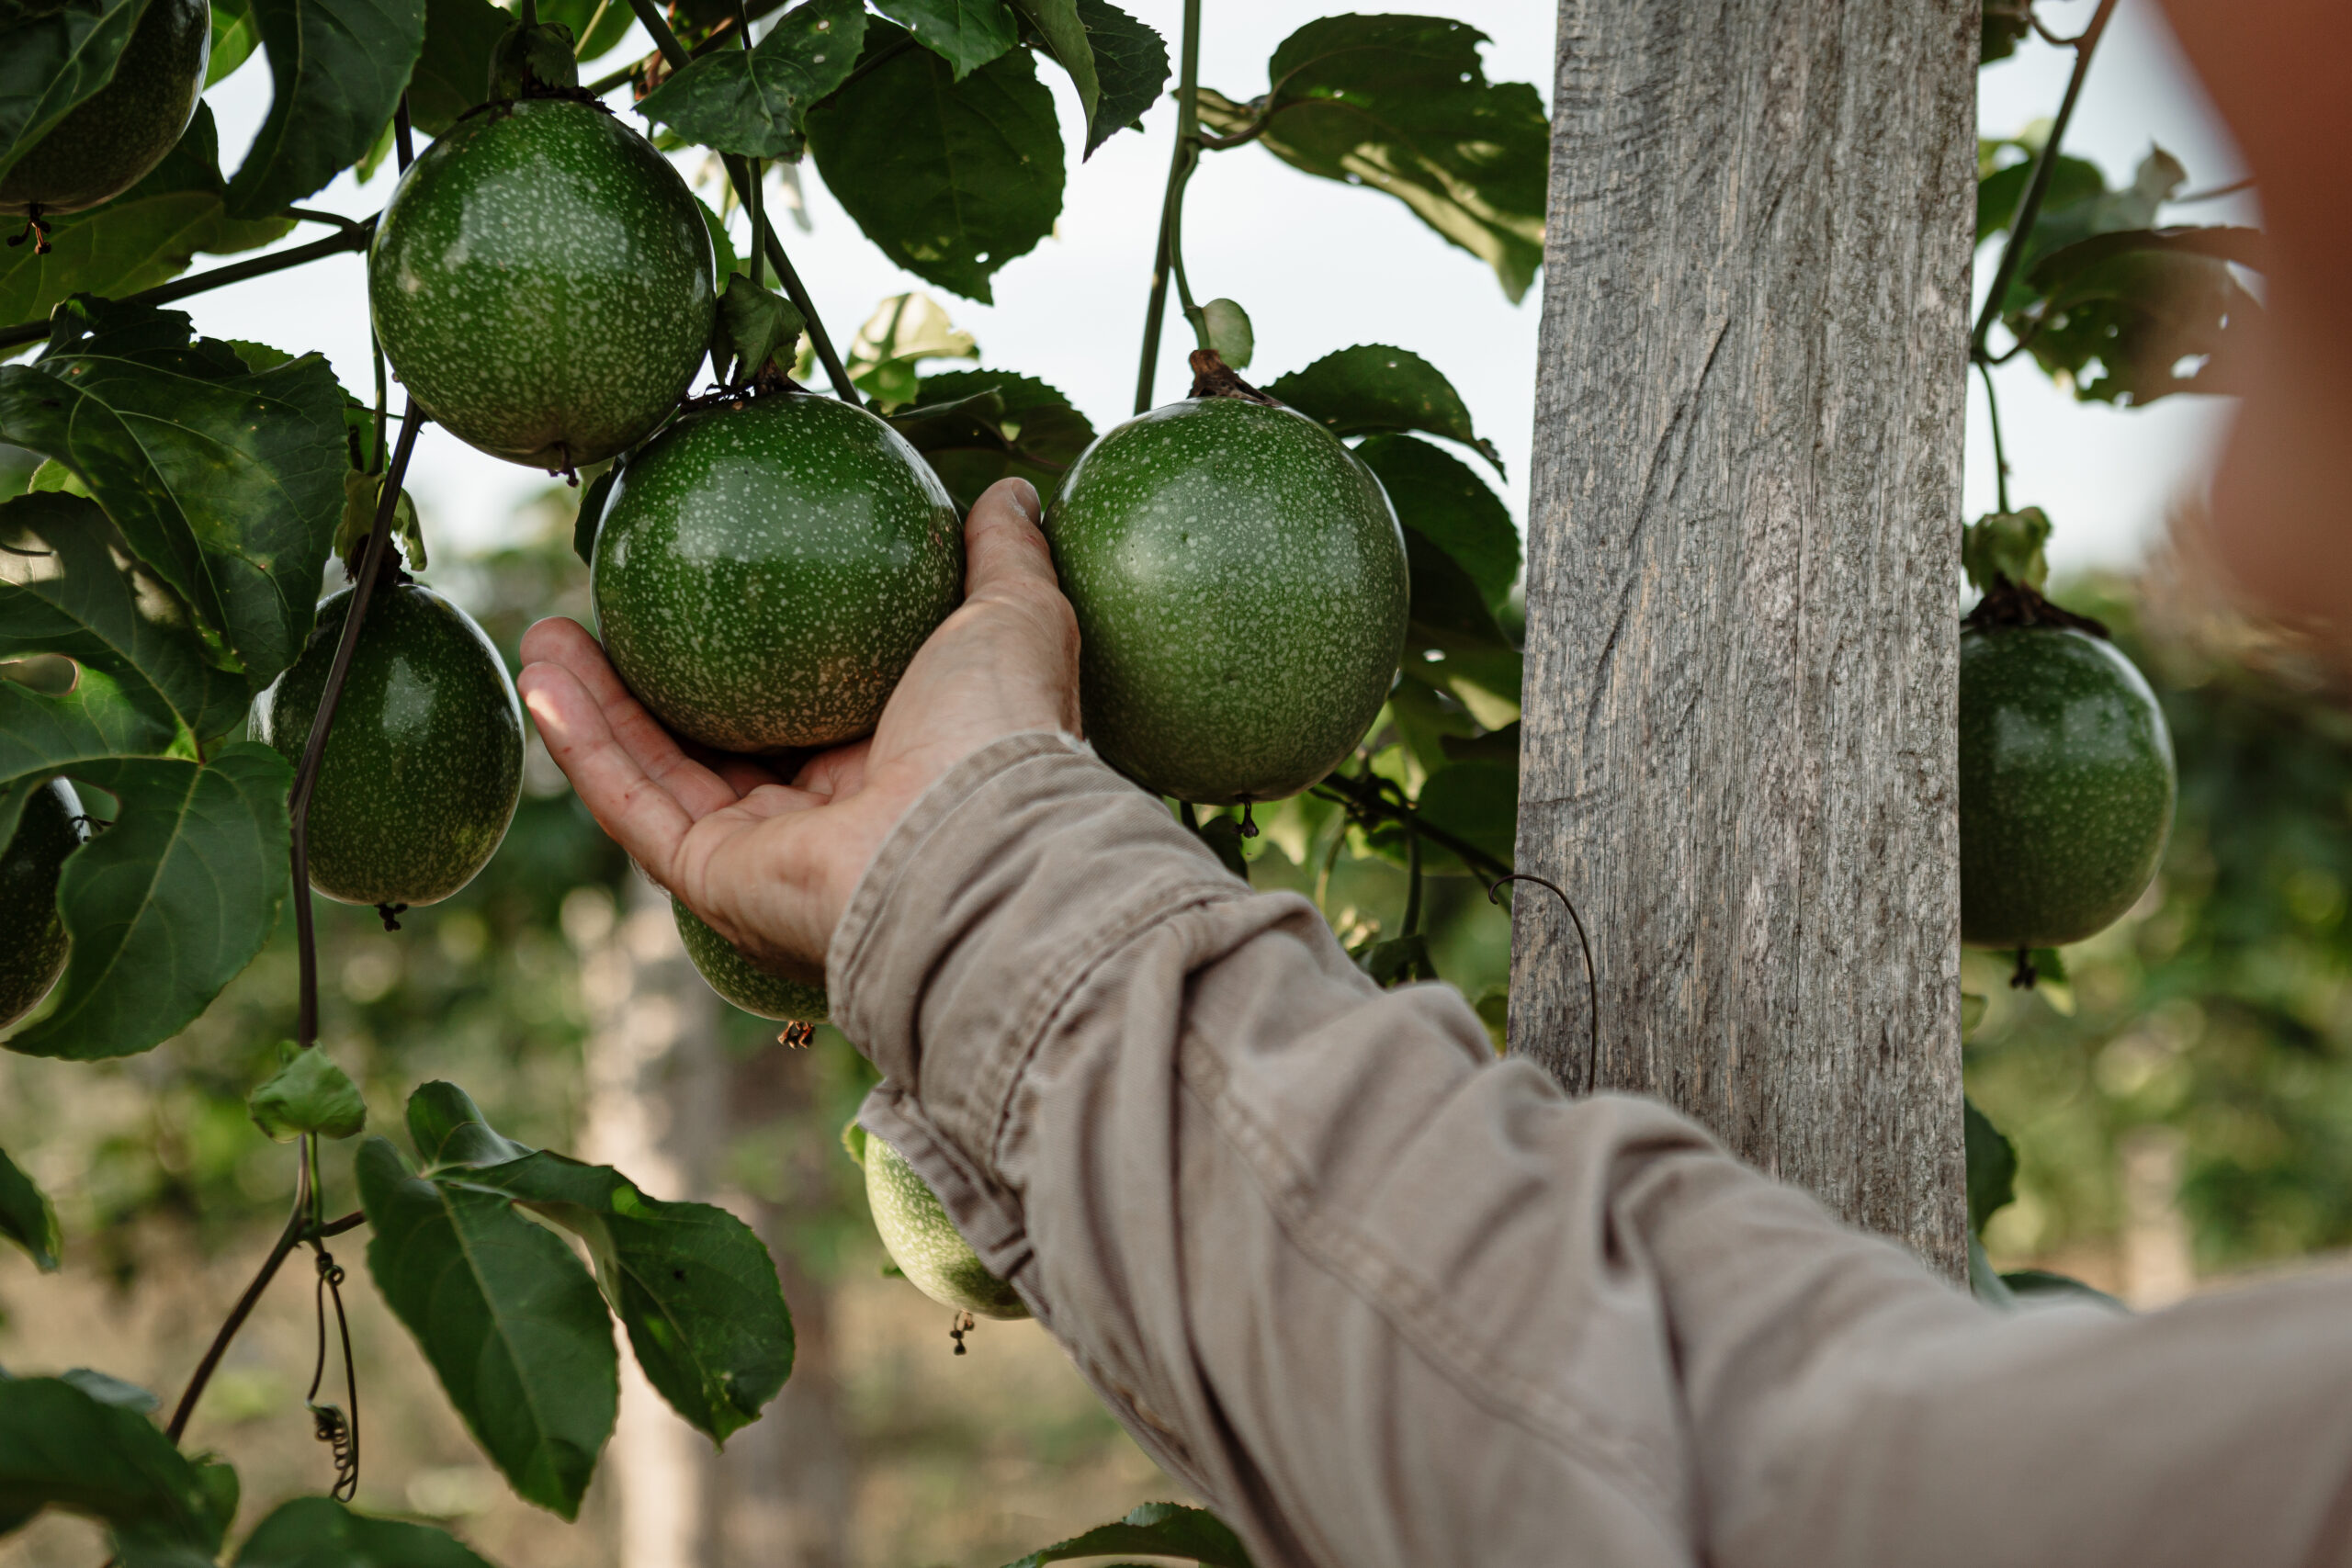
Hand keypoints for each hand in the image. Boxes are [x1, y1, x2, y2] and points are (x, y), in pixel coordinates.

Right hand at [517, 477, 1081, 978]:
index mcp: (895, 765)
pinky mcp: (719, 881)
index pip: (806, 705)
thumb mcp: (1011, 614)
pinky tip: (538, 679)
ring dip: (594, 708)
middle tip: (597, 612)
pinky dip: (584, 745)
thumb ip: (1001, 555)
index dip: (751, 654)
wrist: (982, 845)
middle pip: (715, 747)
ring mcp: (768, 858)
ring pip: (661, 775)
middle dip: (646, 686)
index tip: (704, 585)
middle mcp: (828, 820)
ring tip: (540, 634)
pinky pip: (637, 805)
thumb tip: (1006, 488)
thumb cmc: (1003, 731)